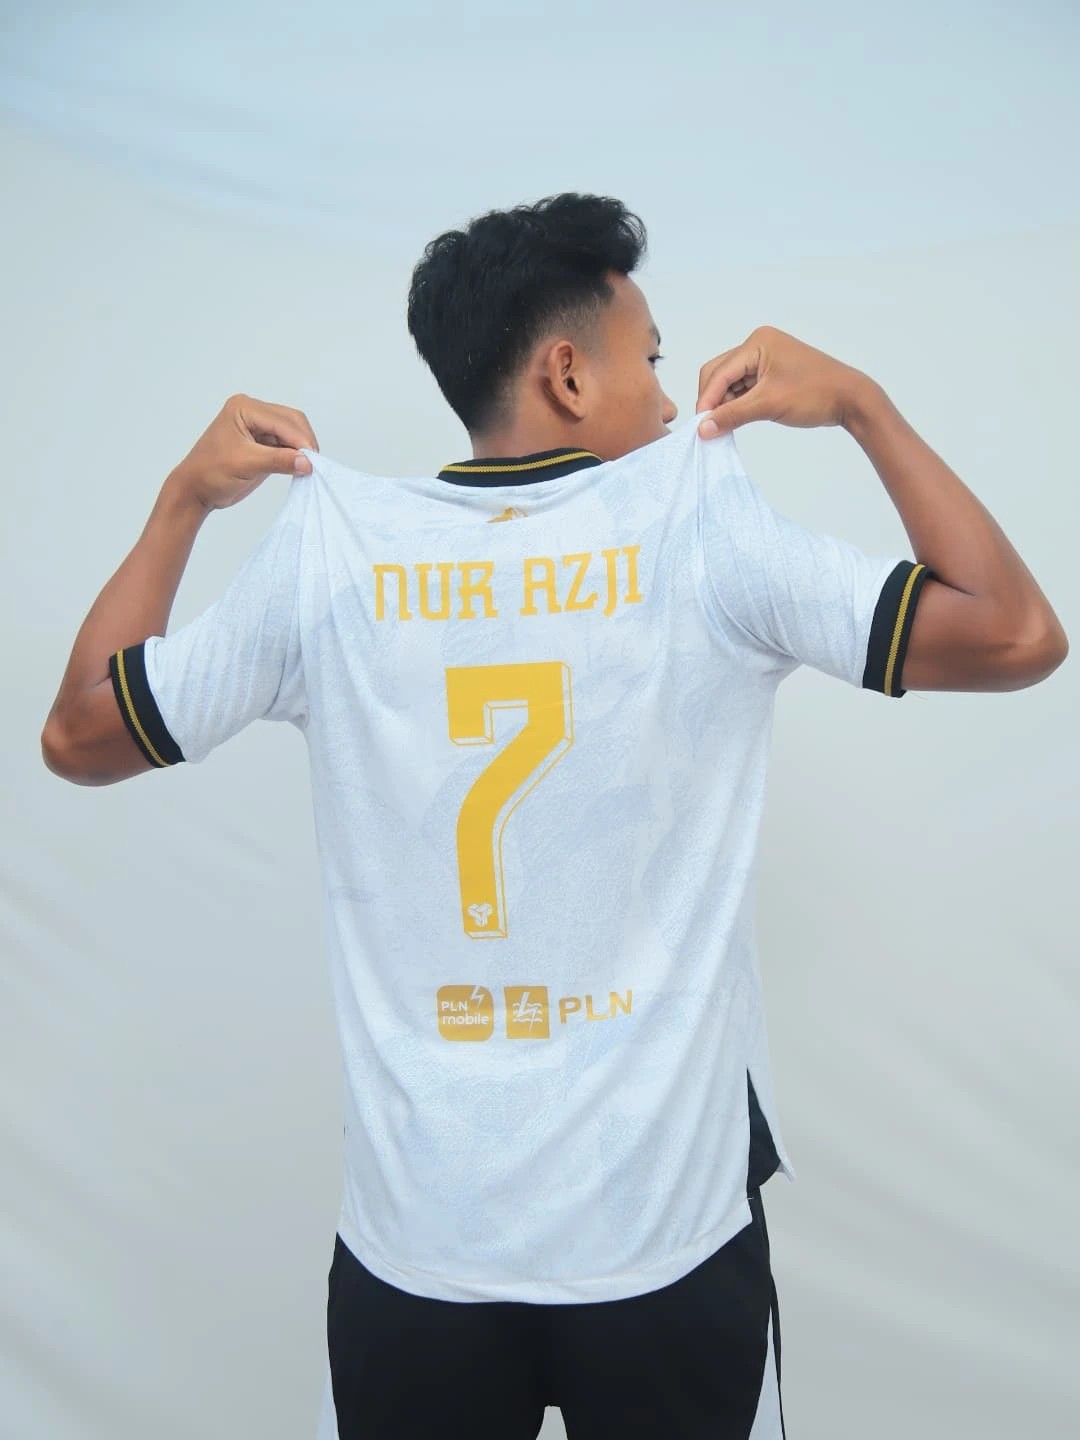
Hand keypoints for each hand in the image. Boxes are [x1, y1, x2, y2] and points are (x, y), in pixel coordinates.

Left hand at [170, 394, 319, 510]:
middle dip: (304, 441)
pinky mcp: (263, 443)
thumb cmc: (211, 473)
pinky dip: (295, 455)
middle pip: (291, 421)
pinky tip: (299, 467)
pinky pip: (286, 444)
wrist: (196, 490)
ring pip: (292, 432)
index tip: (313, 461)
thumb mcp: (246, 464)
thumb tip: (307, 462)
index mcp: (244, 408)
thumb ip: (278, 460)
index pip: (282, 420)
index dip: (300, 439)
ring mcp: (258, 427)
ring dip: (301, 448)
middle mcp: (253, 412)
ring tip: (307, 467)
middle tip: (313, 464)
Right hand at [695, 326, 869, 436]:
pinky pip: (745, 388)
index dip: (707, 399)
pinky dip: (738, 404)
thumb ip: (732, 415)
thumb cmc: (814, 394)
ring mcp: (765, 359)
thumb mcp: (768, 405)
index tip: (700, 426)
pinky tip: (735, 420)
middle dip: (714, 400)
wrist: (850, 399)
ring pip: (731, 383)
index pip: (720, 372)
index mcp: (757, 343)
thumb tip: (702, 429)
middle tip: (709, 428)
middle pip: (720, 374)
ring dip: (725, 404)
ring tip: (724, 427)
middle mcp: (758, 345)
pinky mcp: (771, 374)